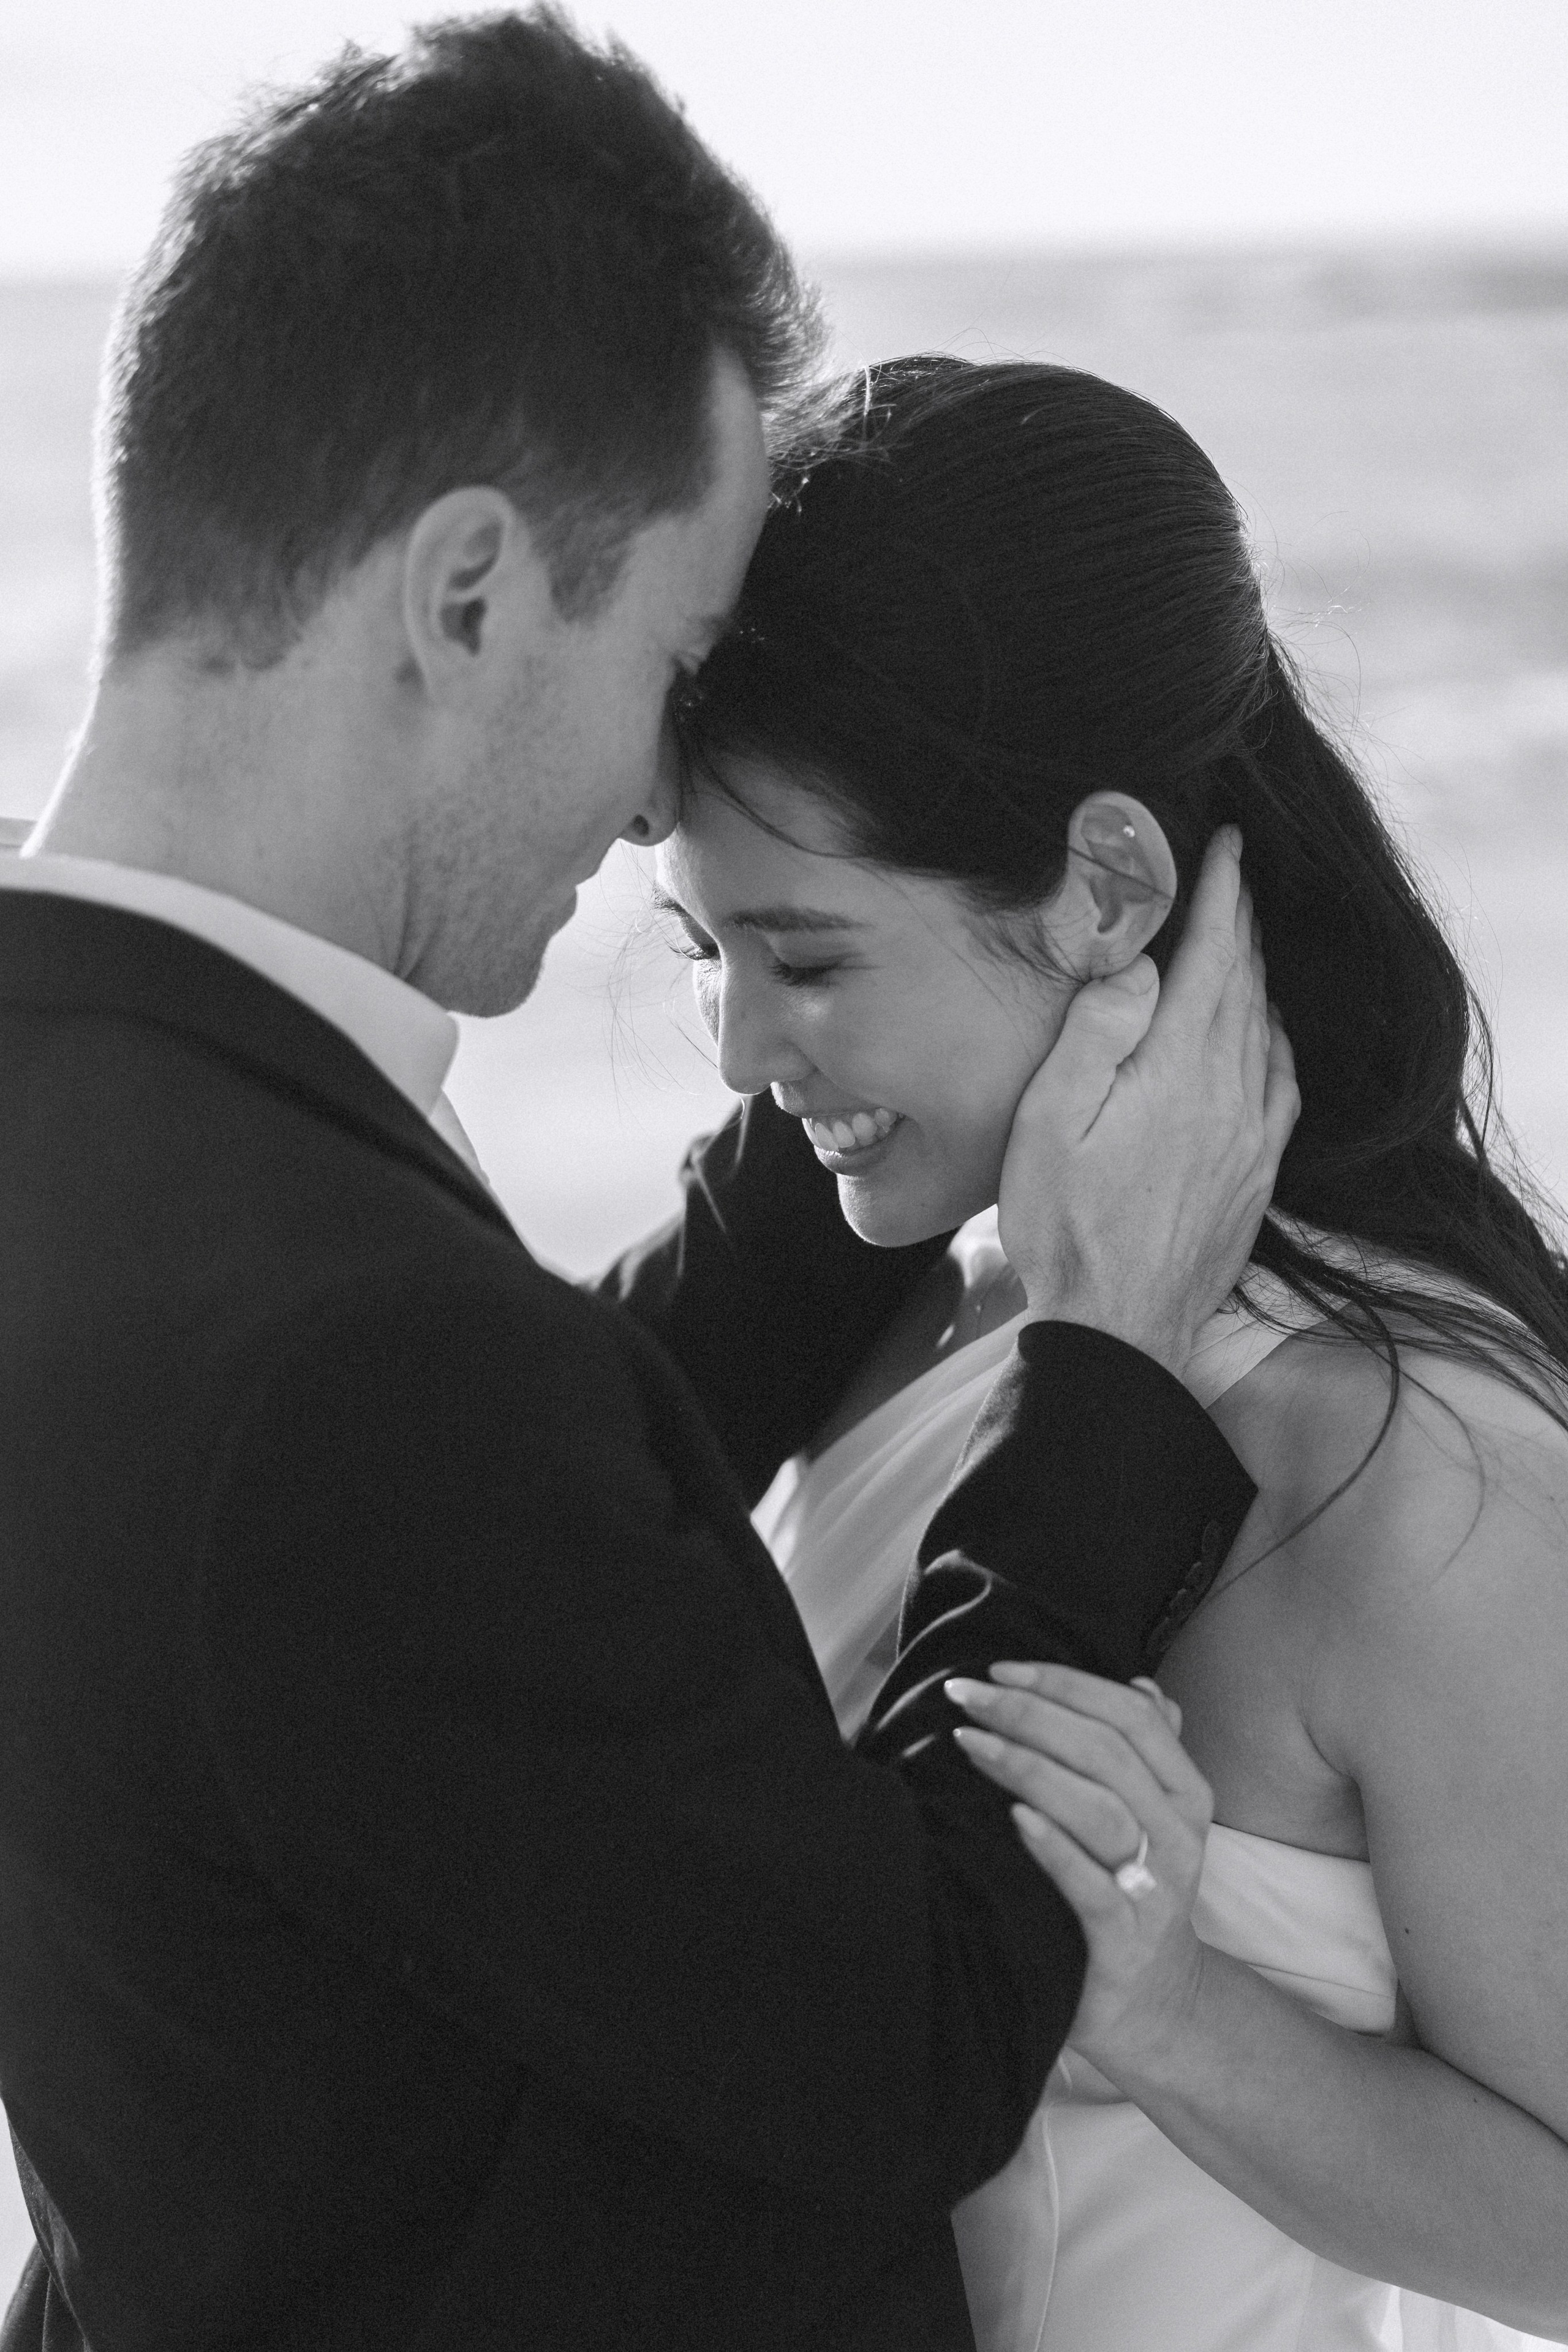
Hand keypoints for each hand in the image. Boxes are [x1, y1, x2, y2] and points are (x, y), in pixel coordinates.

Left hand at [944, 1662, 1213, 2080]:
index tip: (998, 1669)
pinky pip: (1092, 1887)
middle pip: (1108, 1752)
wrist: (1156, 2006)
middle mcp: (1178, 1835)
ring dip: (1030, 1767)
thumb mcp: (1155, 1818)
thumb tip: (1140, 1684)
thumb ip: (1149, 1751)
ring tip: (970, 1742)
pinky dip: (1054, 1847)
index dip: (1065, 1682)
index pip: (1133, 1714)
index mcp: (1185, 1793)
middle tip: (966, 1696)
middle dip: (1032, 1713)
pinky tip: (1014, 1817)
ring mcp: (1155, 1890)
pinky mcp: (1124, 1942)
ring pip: (1100, 1809)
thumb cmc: (1136, 1891)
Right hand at [997, 826, 1298, 1373]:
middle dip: (1239, 922)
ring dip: (1255, 974)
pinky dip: (1275, 1039)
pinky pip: (1282, 1084)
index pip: (1212, 957)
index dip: (1221, 894)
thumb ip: (1096, 1034)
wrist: (1119, 1330)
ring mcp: (1251, 1137)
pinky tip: (1266, 1034)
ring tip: (1242, 937)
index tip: (1229, 844)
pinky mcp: (1256, 1174)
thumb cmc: (1065, 1227)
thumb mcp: (1051, 1123)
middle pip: (1245, 985)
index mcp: (1179, 1070)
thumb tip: (1139, 962)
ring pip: (1265, 1029)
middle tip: (1233, 876)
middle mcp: (1230, 1094)